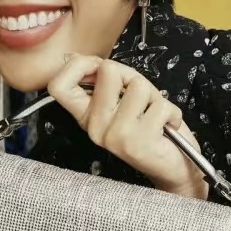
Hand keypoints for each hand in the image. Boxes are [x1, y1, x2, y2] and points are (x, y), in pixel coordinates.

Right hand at [47, 54, 208, 200]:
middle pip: (107, 70)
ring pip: (137, 85)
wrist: (172, 170)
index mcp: (87, 117)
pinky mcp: (141, 140)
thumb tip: (86, 59)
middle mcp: (96, 128)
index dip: (79, 65)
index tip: (100, 68)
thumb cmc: (151, 131)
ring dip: (155, 96)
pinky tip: (167, 127)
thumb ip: (106, 83)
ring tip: (155, 114)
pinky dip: (172, 111)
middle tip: (141, 96)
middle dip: (131, 75)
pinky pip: (160, 105)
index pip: (58, 86)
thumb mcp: (121, 105)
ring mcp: (117, 135)